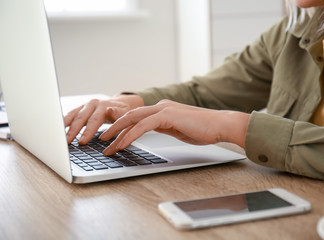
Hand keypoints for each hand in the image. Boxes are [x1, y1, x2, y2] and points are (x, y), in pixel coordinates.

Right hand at [64, 94, 143, 144]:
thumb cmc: (123, 112)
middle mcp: (92, 104)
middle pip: (81, 118)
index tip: (82, 142)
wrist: (121, 104)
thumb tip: (110, 111)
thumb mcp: (124, 114)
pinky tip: (58, 130)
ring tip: (59, 137)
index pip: (94, 120)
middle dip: (73, 131)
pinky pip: (70, 115)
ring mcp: (85, 105)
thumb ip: (117, 114)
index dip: (88, 131)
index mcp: (103, 106)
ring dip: (65, 126)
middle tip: (67, 142)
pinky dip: (64, 122)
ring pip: (73, 115)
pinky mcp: (81, 108)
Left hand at [99, 100, 249, 155]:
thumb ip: (164, 128)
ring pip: (133, 120)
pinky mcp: (167, 116)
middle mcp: (160, 106)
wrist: (220, 125)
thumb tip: (152, 132)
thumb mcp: (178, 128)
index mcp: (162, 110)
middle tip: (101, 141)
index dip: (121, 128)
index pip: (136, 118)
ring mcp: (163, 109)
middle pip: (130, 116)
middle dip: (113, 129)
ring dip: (117, 134)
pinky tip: (122, 144)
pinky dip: (130, 135)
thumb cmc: (203, 129)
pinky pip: (143, 126)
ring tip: (106, 146)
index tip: (111, 139)